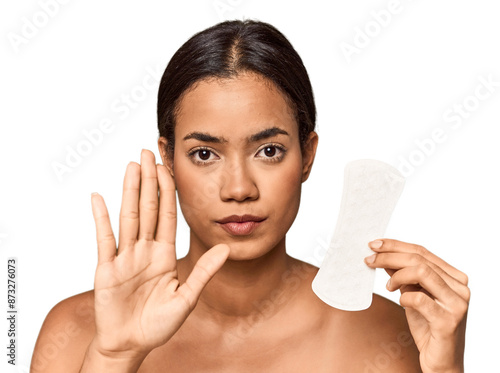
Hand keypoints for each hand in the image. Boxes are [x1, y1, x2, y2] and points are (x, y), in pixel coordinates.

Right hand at [89, 149, 229, 360]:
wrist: (131, 344)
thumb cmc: (159, 325)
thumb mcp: (187, 297)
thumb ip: (204, 272)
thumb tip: (227, 248)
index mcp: (164, 255)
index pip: (168, 215)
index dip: (169, 191)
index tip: (168, 167)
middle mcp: (145, 250)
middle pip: (148, 208)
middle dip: (149, 181)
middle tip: (148, 153)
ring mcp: (125, 258)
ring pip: (129, 217)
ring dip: (130, 191)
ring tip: (131, 166)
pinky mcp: (107, 269)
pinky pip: (104, 239)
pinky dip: (101, 218)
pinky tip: (99, 198)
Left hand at [365, 239, 469, 372]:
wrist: (440, 360)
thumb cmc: (427, 326)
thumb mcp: (412, 294)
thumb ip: (403, 275)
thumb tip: (383, 254)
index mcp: (454, 277)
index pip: (422, 251)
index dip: (395, 245)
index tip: (374, 245)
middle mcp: (460, 287)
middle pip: (419, 259)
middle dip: (389, 256)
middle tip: (369, 260)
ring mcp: (457, 303)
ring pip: (421, 272)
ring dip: (396, 275)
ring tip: (388, 286)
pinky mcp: (449, 321)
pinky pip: (419, 298)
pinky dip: (404, 297)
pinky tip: (401, 301)